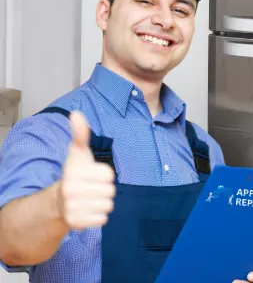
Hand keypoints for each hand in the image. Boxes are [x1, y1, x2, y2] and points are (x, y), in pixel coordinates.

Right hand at [57, 111, 115, 230]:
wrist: (58, 202)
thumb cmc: (74, 173)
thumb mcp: (78, 153)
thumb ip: (81, 134)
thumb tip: (75, 113)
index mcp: (73, 173)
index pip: (109, 174)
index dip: (105, 174)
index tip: (93, 175)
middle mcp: (70, 191)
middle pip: (110, 191)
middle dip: (105, 190)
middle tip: (92, 189)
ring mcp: (72, 209)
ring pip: (108, 205)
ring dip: (102, 203)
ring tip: (90, 199)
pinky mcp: (75, 224)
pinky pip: (103, 220)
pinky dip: (99, 216)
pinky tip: (88, 210)